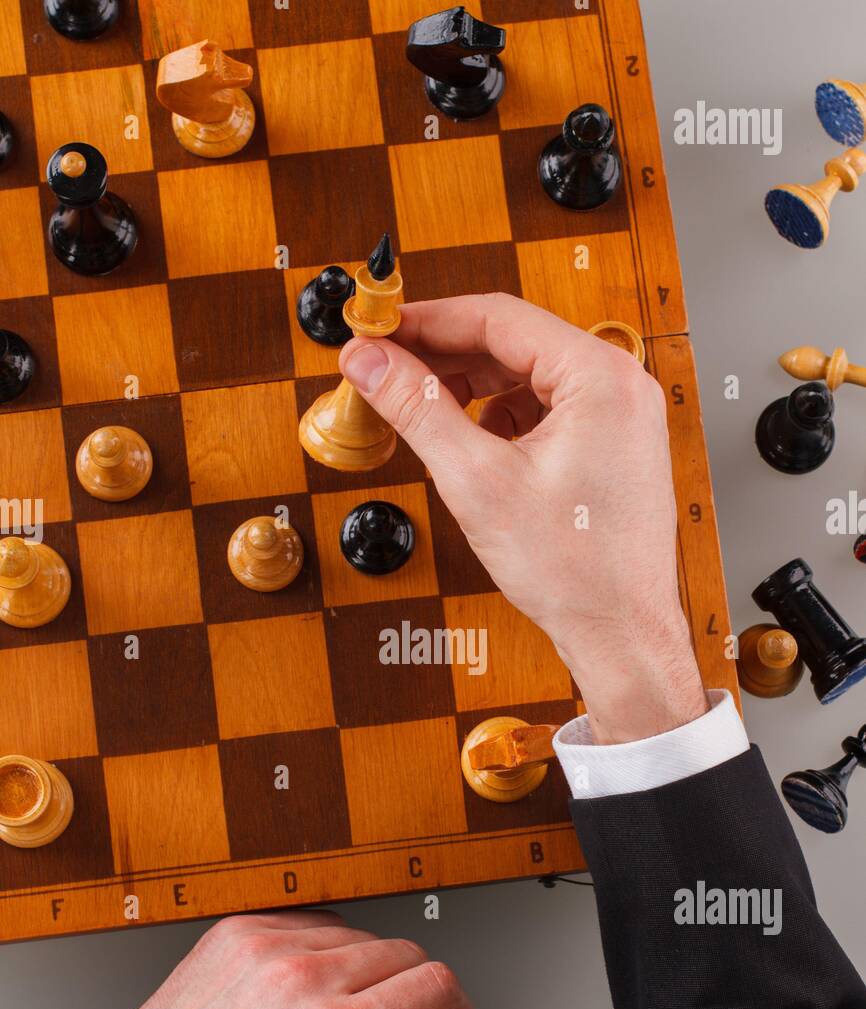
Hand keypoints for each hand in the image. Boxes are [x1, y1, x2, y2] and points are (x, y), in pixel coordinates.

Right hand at [340, 293, 708, 743]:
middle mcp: (620, 385)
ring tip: (418, 406)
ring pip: (527, 376)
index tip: (378, 327)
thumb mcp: (476, 480)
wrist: (621, 633)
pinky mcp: (612, 446)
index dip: (426, 320)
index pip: (497, 317)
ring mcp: (620, 416)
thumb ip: (417, 409)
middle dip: (444, 354)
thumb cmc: (575, 571)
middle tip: (384, 365)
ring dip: (469, 387)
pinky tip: (468, 443)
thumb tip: (369, 363)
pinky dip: (500, 418)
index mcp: (600, 377)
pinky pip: (546, 410)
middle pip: (513, 342)